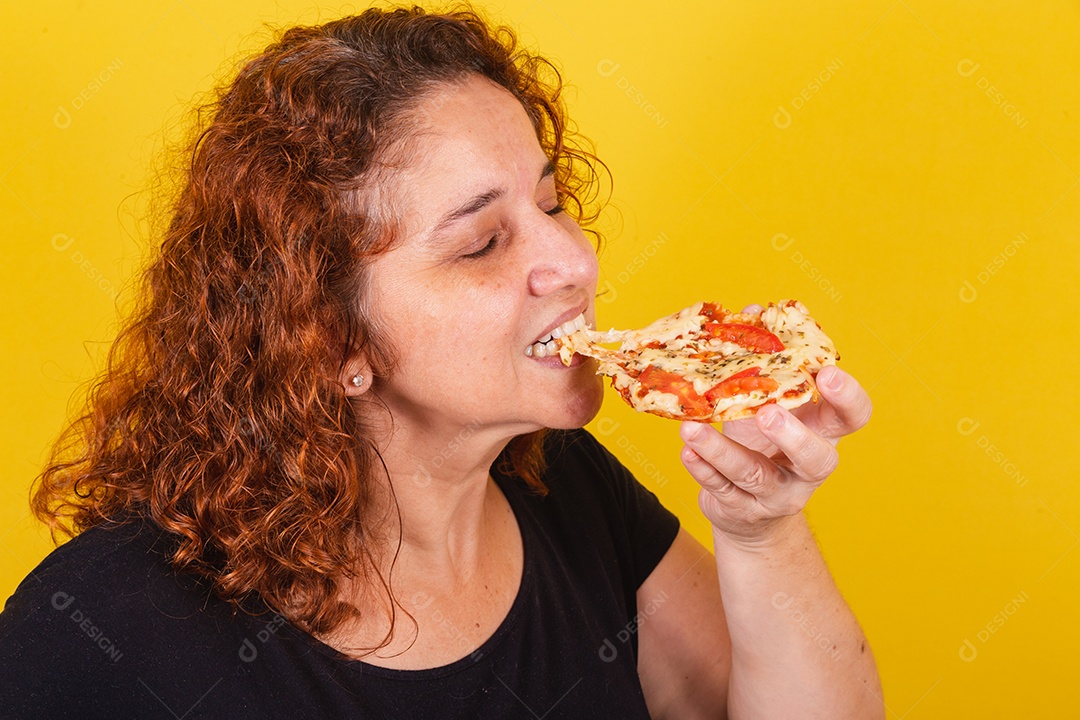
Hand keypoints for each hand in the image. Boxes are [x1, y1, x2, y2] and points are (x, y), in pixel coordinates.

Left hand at [679, 364, 871, 548]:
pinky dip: (703, 469)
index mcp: (823, 432)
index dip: (848, 398)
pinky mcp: (742, 509)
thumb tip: (752, 310)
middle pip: (817, 459)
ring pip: (755, 476)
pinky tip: (687, 451)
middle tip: (767, 414)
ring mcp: (777, 493)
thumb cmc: (761, 441)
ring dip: (722, 451)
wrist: (747, 509)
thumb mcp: (767, 402)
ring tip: (691, 429)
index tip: (827, 373)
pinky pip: (722, 489)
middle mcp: (808, 468)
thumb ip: (765, 360)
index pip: (853, 417)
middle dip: (793, 437)